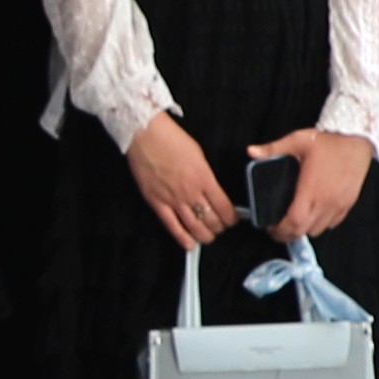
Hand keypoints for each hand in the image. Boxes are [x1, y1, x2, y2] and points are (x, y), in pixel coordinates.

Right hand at [123, 112, 234, 248]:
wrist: (146, 134)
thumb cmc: (171, 139)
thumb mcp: (199, 155)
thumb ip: (207, 176)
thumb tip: (213, 190)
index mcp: (204, 178)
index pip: (224, 207)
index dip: (232, 218)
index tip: (233, 219)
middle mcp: (190, 192)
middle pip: (212, 220)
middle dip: (220, 228)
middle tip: (221, 227)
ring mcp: (173, 199)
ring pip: (195, 227)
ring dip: (205, 235)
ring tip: (208, 236)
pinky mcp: (157, 203)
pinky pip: (172, 227)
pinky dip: (183, 238)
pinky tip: (190, 244)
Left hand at [256, 127, 375, 241]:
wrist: (357, 139)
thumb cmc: (329, 141)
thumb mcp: (298, 140)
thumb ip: (273, 149)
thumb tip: (251, 151)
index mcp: (310, 189)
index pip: (293, 222)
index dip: (280, 230)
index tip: (270, 227)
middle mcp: (325, 202)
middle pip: (303, 231)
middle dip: (288, 234)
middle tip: (277, 229)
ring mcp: (337, 205)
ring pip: (318, 230)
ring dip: (304, 229)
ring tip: (295, 221)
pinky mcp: (347, 204)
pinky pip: (332, 223)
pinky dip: (320, 224)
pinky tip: (314, 214)